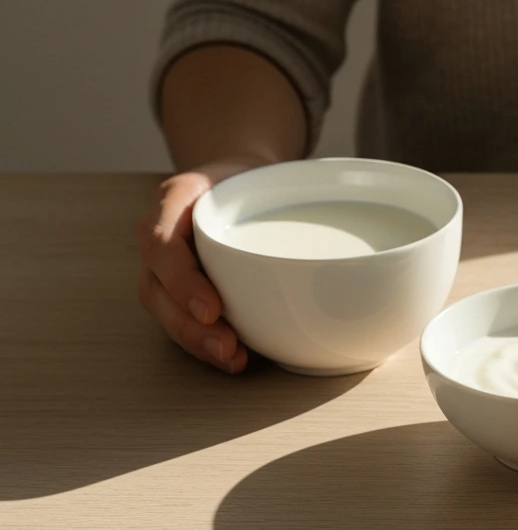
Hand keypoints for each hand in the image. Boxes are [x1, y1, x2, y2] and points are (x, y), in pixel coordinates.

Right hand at [136, 157, 267, 372]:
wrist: (234, 178)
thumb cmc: (248, 179)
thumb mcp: (261, 171)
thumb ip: (284, 194)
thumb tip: (348, 234)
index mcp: (175, 200)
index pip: (162, 243)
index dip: (183, 280)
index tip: (213, 309)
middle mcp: (161, 235)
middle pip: (155, 288)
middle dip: (188, 325)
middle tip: (226, 346)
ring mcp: (164, 265)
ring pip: (164, 310)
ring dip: (196, 340)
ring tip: (232, 358)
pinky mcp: (178, 289)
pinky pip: (181, 319)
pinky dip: (204, 342)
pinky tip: (234, 358)